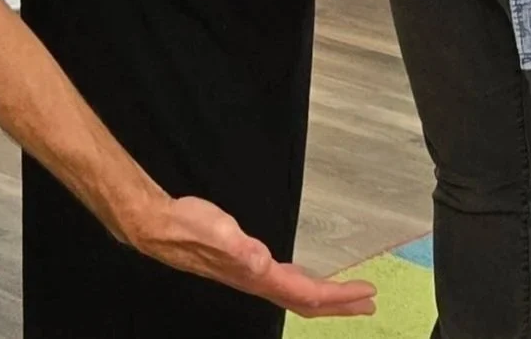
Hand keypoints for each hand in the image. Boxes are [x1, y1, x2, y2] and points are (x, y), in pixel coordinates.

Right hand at [127, 195, 377, 317]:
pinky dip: (305, 285)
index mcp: (259, 277)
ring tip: (347, 297)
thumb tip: (261, 262)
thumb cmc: (189, 227)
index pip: (307, 294)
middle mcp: (258, 282)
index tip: (365, 293)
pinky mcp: (246, 265)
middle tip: (369, 303)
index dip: (338, 296)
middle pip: (307, 301)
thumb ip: (239, 248)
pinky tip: (305, 280)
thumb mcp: (218, 232)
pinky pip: (286, 282)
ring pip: (297, 293)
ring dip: (325, 297)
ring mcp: (252, 275)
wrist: (161, 227)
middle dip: (339, 304)